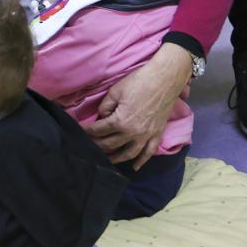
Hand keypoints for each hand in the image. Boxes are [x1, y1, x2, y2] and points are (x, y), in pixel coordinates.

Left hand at [81, 43, 190, 170]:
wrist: (165, 79)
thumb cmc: (139, 82)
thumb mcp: (115, 91)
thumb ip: (105, 106)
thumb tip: (102, 117)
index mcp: (120, 121)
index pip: (99, 130)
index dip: (88, 130)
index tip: (81, 131)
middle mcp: (133, 133)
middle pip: (111, 144)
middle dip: (97, 145)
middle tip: (89, 145)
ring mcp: (146, 136)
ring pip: (128, 153)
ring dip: (116, 158)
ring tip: (107, 160)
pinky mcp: (157, 134)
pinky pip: (149, 152)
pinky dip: (142, 161)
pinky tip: (135, 167)